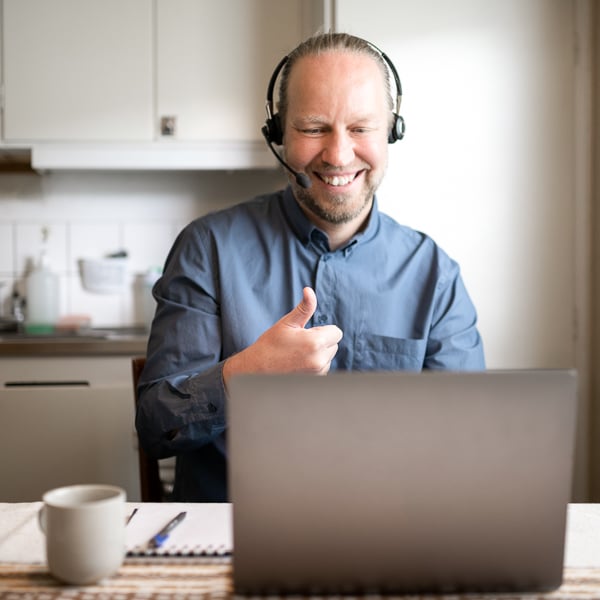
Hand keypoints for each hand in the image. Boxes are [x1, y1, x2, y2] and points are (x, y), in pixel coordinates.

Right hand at [223, 287, 342, 385]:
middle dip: (322, 341)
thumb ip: (304, 307)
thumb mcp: (287, 323)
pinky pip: (324, 368)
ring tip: (298, 354)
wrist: (256, 369)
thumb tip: (309, 291)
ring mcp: (318, 372)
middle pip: (334, 344)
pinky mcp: (315, 381)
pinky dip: (316, 365)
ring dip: (319, 354)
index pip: (337, 332)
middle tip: (300, 343)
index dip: (323, 330)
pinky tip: (299, 364)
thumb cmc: (271, 344)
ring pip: (329, 357)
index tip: (308, 332)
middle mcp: (320, 359)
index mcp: (315, 342)